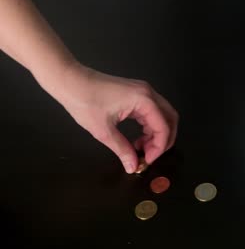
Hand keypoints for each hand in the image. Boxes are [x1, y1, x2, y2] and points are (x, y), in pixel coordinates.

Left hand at [50, 63, 177, 172]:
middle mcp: (148, 93)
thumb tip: (133, 166)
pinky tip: (138, 139)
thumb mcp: (104, 131)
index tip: (147, 160)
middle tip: (151, 156)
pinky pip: (152, 112)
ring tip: (142, 149)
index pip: (163, 126)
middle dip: (164, 140)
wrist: (70, 81)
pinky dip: (150, 127)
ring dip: (157, 134)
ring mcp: (144, 92)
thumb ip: (122, 149)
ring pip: (163, 116)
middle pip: (170, 119)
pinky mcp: (137, 94)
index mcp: (144, 100)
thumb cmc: (84, 101)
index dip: (159, 147)